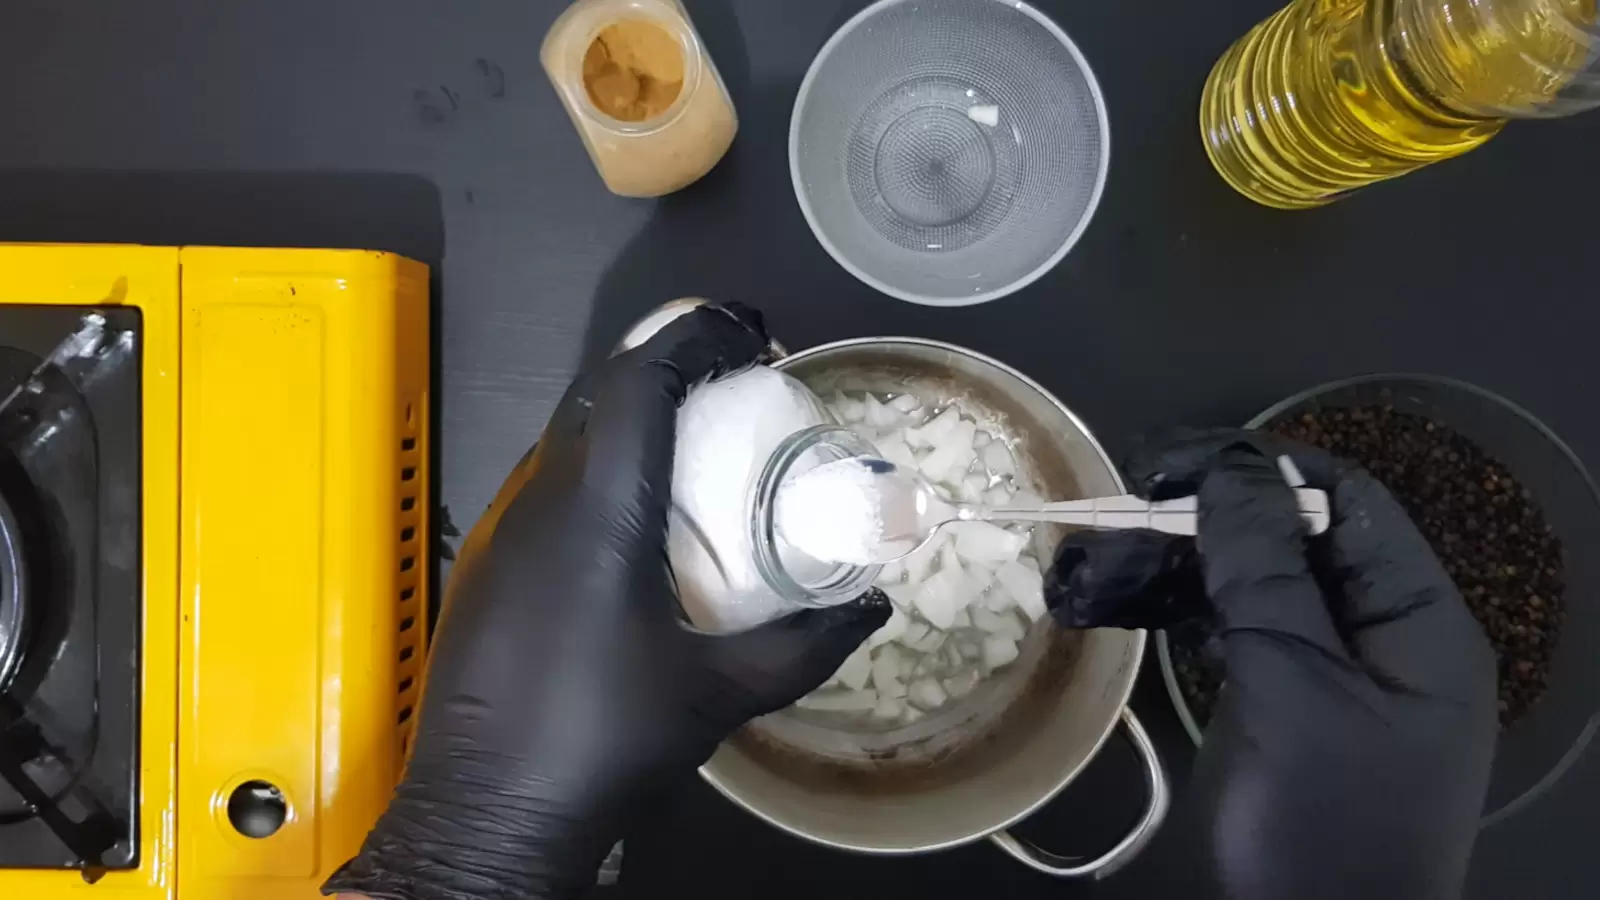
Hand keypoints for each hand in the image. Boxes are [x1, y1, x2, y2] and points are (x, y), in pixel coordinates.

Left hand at [323, 305, 888, 899]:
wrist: (486, 812)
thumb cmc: (605, 743)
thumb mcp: (720, 695)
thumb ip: (805, 646)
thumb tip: (872, 605)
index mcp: (598, 513)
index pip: (640, 382)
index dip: (694, 336)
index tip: (749, 329)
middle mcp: (541, 502)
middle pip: (600, 392)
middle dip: (669, 364)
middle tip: (736, 376)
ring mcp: (504, 532)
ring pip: (568, 437)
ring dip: (632, 414)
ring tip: (698, 435)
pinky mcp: (489, 566)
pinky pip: (549, 483)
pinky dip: (602, 464)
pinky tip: (639, 513)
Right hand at [1047, 429, 1496, 899]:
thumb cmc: (1318, 818)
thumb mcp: (1298, 686)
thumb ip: (1268, 571)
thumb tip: (1233, 467)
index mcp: (1419, 624)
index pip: (1351, 504)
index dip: (1267, 467)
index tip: (1173, 458)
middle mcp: (1381, 640)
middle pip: (1302, 541)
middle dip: (1217, 513)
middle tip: (1126, 499)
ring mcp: (1329, 682)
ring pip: (1260, 587)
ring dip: (1192, 559)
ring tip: (1111, 542)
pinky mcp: (1279, 716)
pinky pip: (1240, 635)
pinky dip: (1189, 608)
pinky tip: (1130, 594)